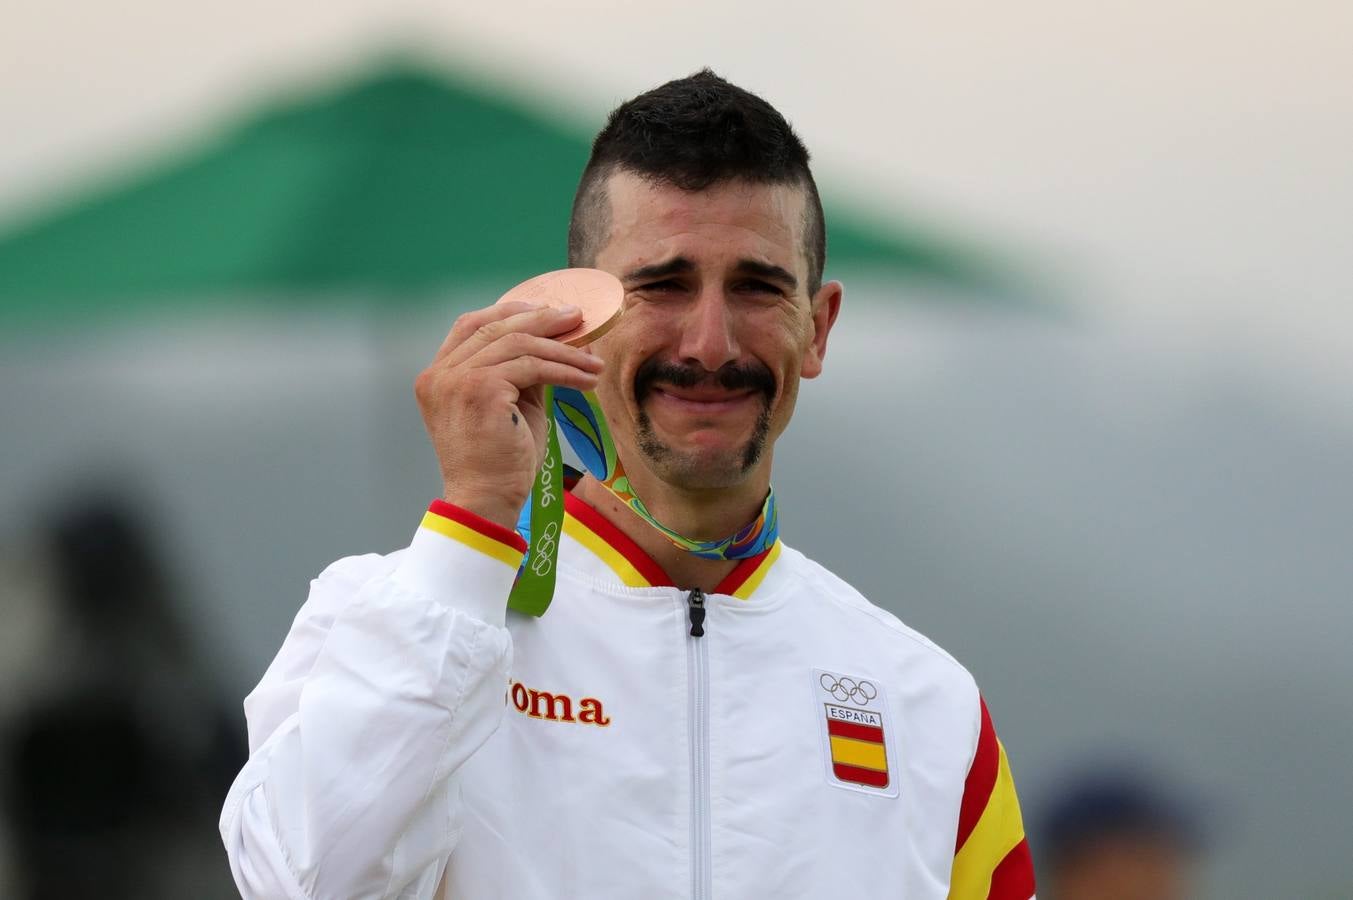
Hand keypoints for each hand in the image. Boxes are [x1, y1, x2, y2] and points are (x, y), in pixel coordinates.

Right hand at [414, 301, 604, 529]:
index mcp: (437, 375)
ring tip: (593, 362)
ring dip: (563, 351)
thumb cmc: (500, 462)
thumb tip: (557, 342)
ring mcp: (456, 380)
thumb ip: (520, 371)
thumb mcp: (510, 405)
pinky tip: (587, 380)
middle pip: (496, 328)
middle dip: (542, 321)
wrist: (487, 500)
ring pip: (519, 345)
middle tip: (577, 319)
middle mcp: (440, 374)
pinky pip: (532, 367)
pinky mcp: (480, 389)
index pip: (470, 325)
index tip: (546, 312)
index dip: (510, 312)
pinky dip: (565, 370)